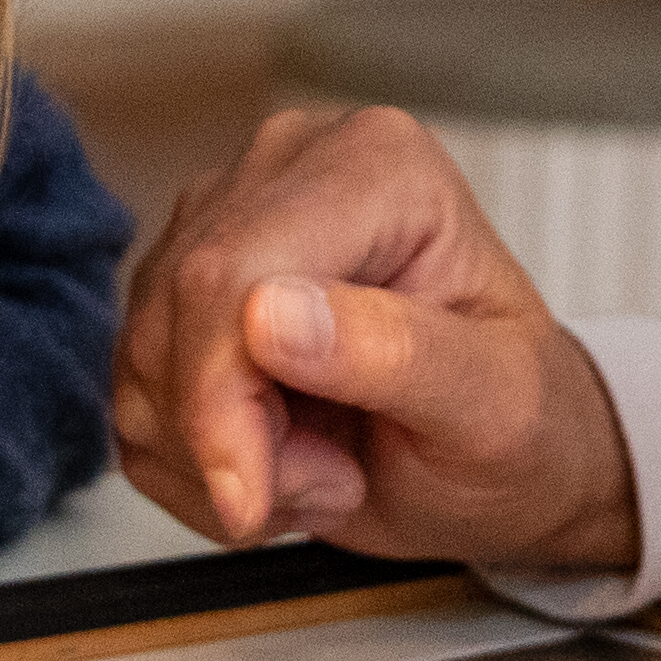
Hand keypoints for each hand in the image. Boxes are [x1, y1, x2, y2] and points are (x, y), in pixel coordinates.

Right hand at [114, 104, 638, 570]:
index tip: (251, 493)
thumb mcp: (496, 406)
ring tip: (325, 467)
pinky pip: (133, 403)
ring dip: (217, 459)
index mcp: (376, 167)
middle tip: (330, 481)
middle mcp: (288, 175)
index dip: (221, 395)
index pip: (234, 267)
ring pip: (140, 364)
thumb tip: (271, 317)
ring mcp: (224, 232)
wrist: (507, 465)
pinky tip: (279, 461)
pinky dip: (193, 468)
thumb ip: (395, 354)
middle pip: (176, 313)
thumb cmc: (526, 424)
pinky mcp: (183, 302)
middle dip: (229, 437)